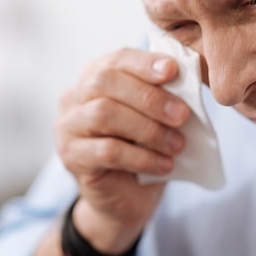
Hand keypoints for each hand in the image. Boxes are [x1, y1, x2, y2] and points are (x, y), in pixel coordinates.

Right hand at [55, 48, 189, 253]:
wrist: (126, 196)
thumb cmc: (143, 146)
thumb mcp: (155, 116)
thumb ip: (162, 94)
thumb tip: (187, 77)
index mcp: (95, 76)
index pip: (116, 59)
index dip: (144, 62)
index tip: (173, 70)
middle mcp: (75, 97)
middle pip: (105, 82)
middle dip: (148, 97)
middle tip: (182, 115)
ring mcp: (68, 127)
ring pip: (103, 114)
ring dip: (148, 129)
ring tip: (177, 144)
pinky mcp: (71, 157)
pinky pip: (107, 151)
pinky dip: (142, 157)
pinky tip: (165, 165)